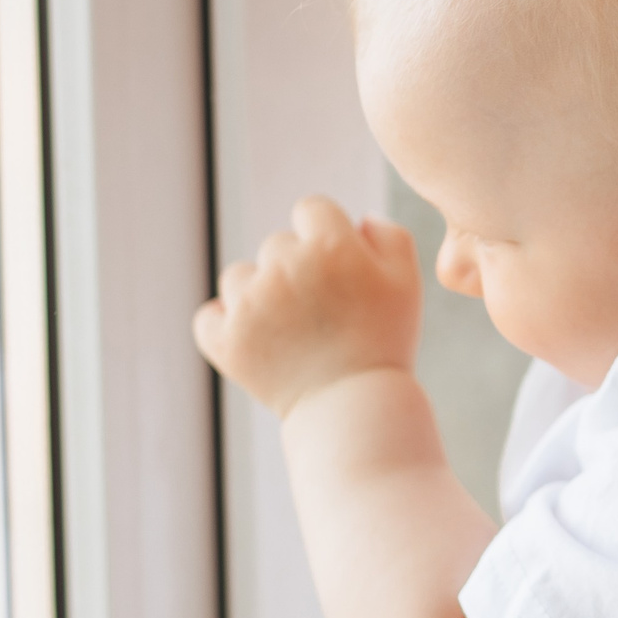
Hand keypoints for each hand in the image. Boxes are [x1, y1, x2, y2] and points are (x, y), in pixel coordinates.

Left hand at [193, 196, 420, 416]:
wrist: (355, 408)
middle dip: (296, 268)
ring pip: (240, 276)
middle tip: (323, 309)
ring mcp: (249, 305)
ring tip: (292, 329)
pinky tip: (256, 339)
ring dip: (260, 294)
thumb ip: (390, 235)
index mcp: (329, 246)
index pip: (312, 209)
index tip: (339, 268)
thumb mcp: (408, 281)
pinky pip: (209, 316)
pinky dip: (226, 326)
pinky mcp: (225, 341)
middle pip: (276, 244)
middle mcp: (283, 268)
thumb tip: (357, 220)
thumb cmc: (386, 341)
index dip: (327, 236)